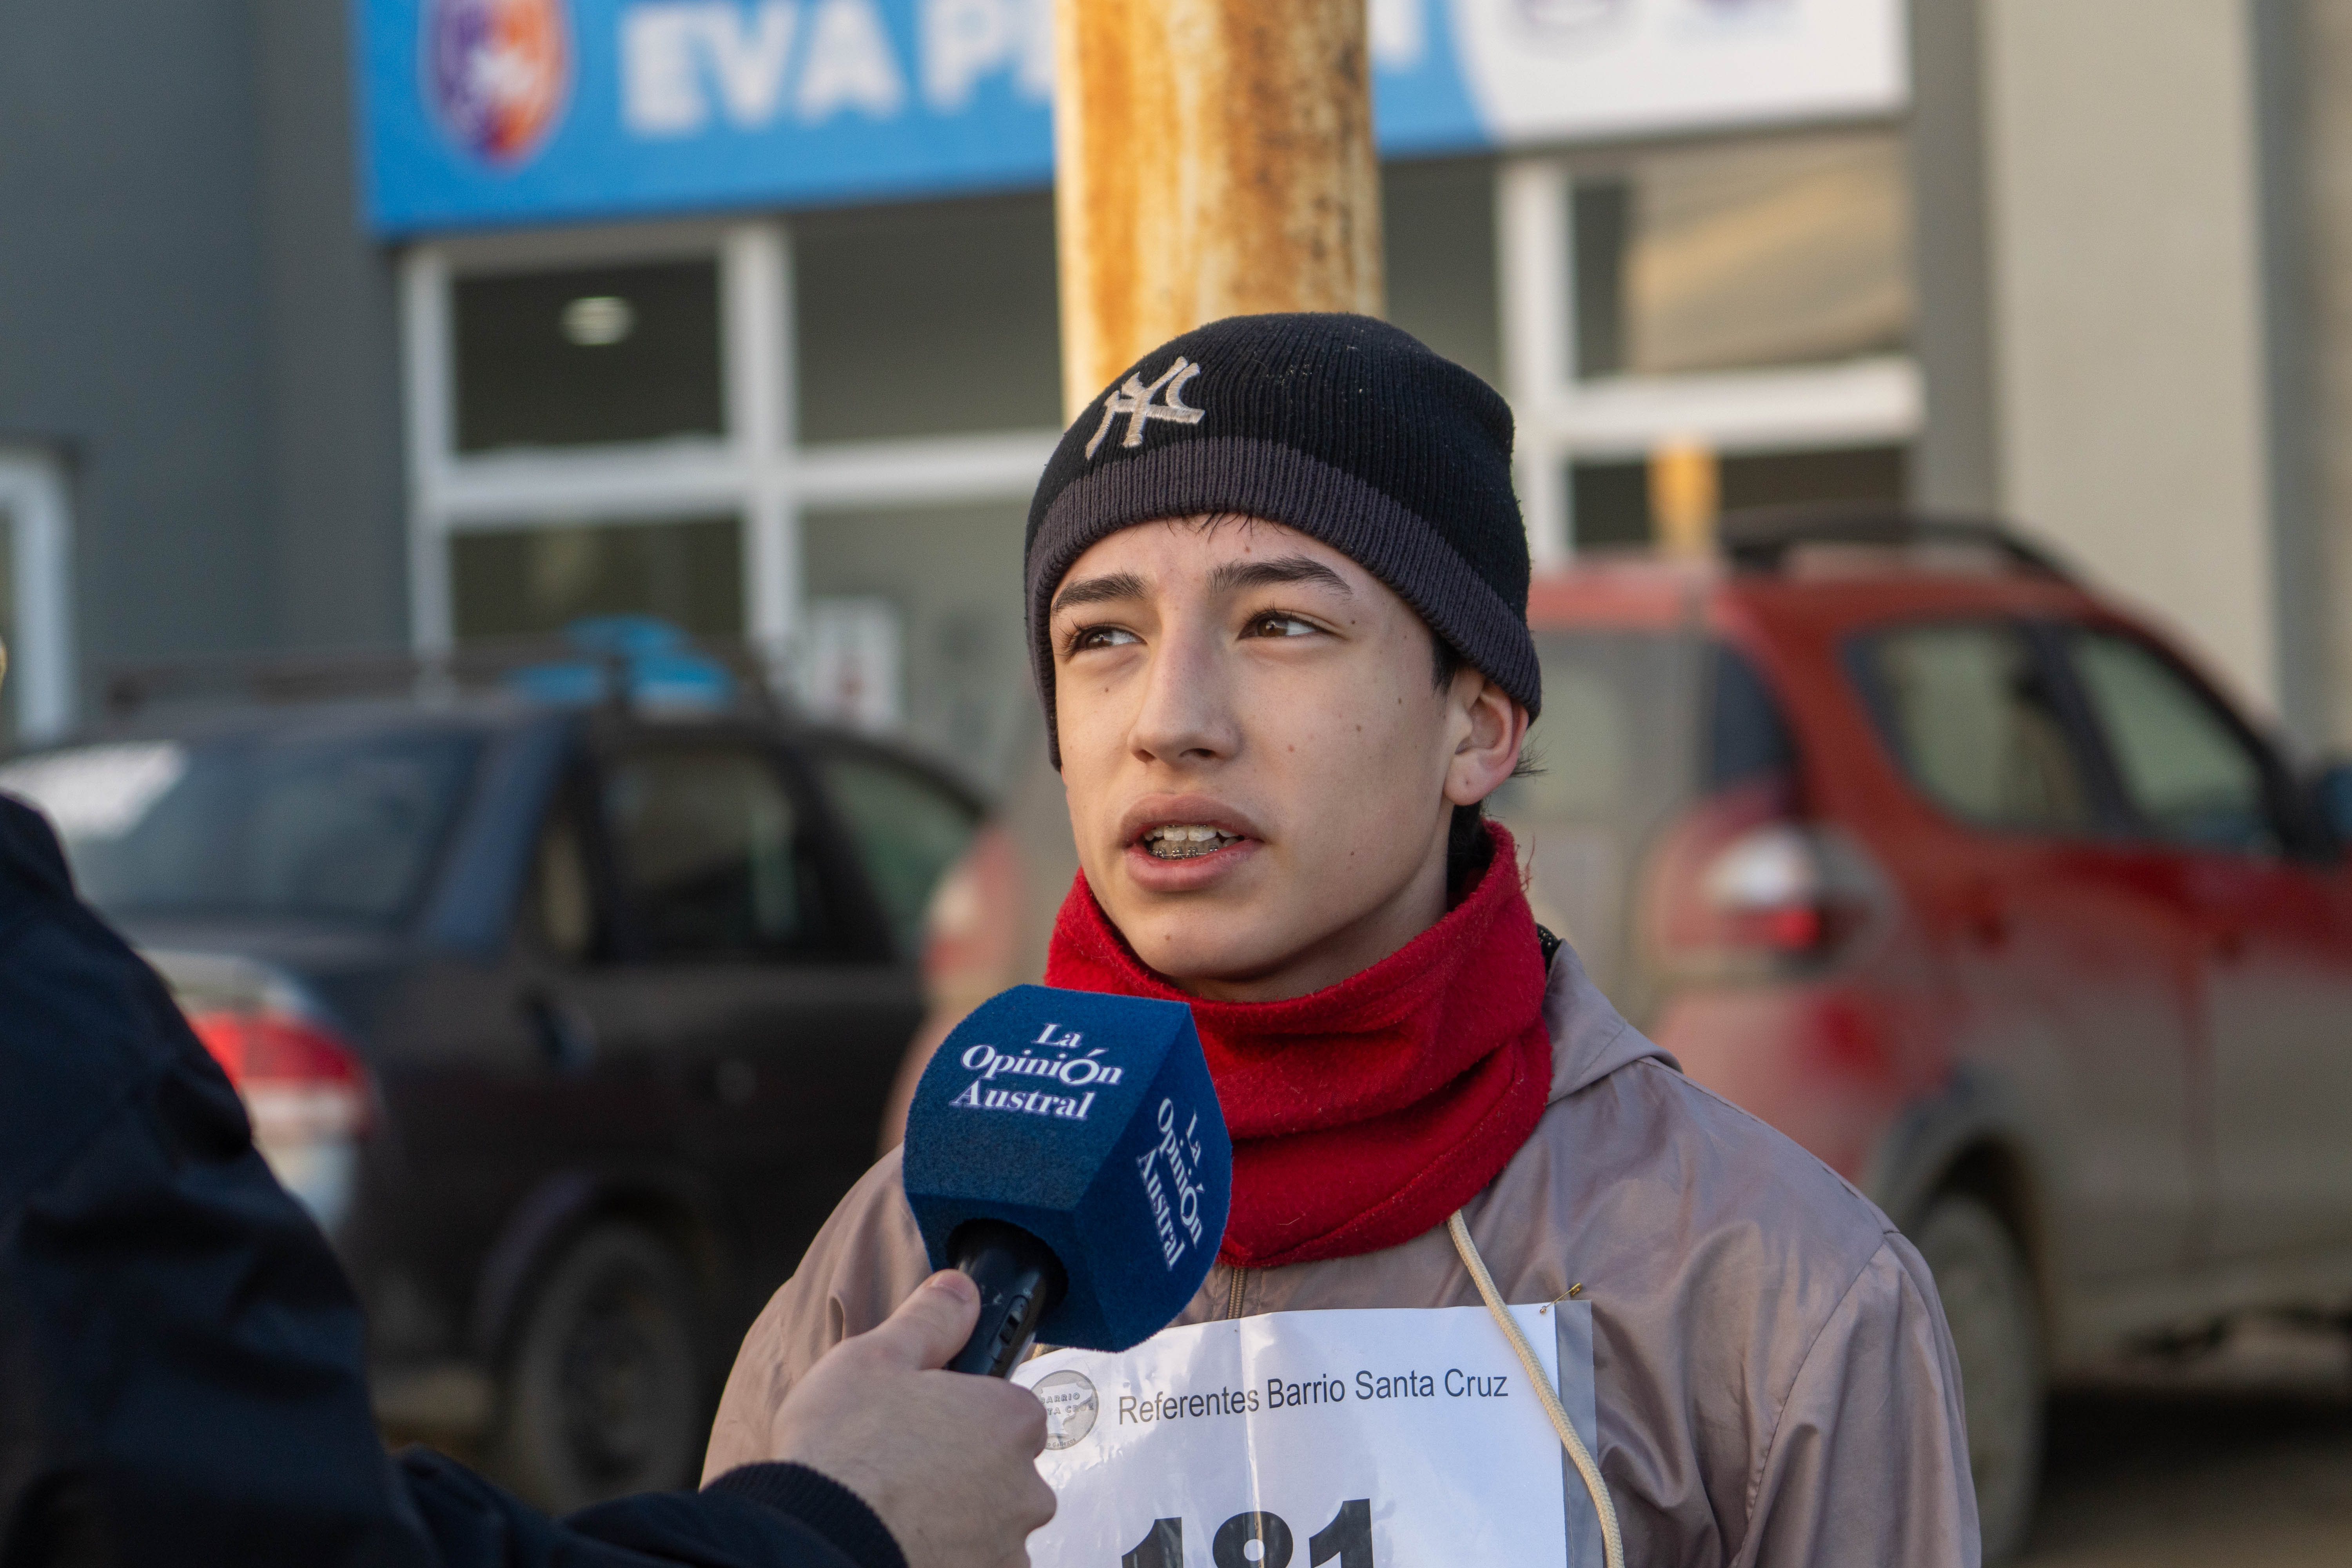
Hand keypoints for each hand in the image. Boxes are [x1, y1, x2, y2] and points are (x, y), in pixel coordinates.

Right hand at [769, 1270, 1056, 1567]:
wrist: (815, 1543)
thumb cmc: (843, 1453)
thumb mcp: (877, 1357)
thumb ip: (931, 1319)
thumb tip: (961, 1291)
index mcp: (1010, 1421)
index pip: (1012, 1407)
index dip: (966, 1410)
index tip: (927, 1419)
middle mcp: (1026, 1489)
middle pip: (1004, 1468)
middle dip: (963, 1467)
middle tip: (902, 1465)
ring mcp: (1006, 1548)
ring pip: (989, 1522)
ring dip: (956, 1517)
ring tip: (894, 1507)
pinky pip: (971, 1560)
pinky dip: (945, 1554)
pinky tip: (900, 1540)